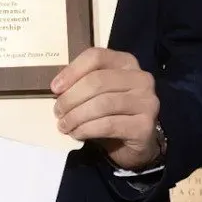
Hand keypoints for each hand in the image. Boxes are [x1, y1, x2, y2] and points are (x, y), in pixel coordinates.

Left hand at [51, 48, 160, 169]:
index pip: (96, 56)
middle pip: (98, 80)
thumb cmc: (112, 114)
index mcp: (127, 63)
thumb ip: (82, 84)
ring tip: (64, 125)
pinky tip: (77, 134)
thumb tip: (58, 87)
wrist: (134, 144)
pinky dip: (87, 129)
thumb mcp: (97, 93)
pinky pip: (108, 125)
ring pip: (102, 104)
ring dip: (76, 116)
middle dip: (71, 97)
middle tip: (58, 111)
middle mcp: (141, 79)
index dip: (72, 71)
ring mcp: (146, 102)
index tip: (55, 88)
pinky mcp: (144, 126)